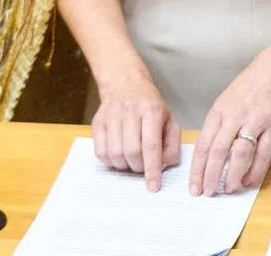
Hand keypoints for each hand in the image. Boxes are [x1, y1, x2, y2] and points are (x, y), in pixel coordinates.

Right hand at [92, 69, 180, 191]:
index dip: (152, 169)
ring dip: (124, 166)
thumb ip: (172, 145)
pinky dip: (110, 162)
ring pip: (115, 154)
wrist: (125, 83)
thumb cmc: (150, 106)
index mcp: (151, 110)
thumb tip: (164, 167)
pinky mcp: (98, 121)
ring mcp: (111, 115)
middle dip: (138, 168)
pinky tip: (119, 156)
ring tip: (131, 160)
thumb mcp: (169, 120)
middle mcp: (130, 110)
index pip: (151, 145)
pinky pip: (100, 152)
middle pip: (132, 152)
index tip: (153, 187)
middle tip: (143, 166)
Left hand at [189, 50, 270, 195]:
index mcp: (219, 110)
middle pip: (218, 151)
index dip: (197, 168)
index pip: (203, 143)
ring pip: (239, 154)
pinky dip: (254, 171)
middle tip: (206, 193)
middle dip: (210, 176)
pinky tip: (248, 180)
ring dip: (232, 175)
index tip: (193, 185)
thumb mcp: (225, 100)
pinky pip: (262, 154)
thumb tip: (207, 154)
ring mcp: (254, 121)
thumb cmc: (249, 86)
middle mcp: (234, 116)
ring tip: (228, 189)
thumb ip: (217, 124)